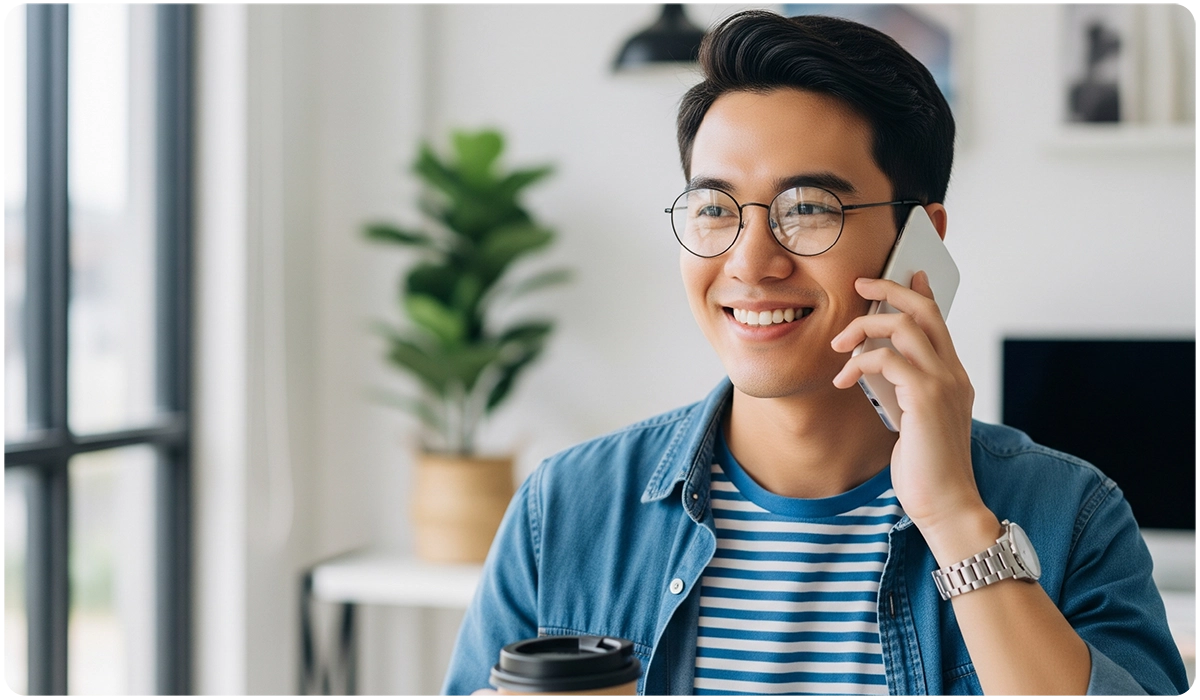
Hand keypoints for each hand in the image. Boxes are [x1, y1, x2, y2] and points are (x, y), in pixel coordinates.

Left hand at [830, 272, 995, 560]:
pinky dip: (860, 362)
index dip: (920, 292)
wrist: (948, 506)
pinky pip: (888, 359)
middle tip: (860, 284)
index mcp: (953, 377)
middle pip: (924, 311)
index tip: (904, 275)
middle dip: (890, 289)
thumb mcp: (914, 421)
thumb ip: (904, 392)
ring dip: (864, 327)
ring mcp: (942, 384)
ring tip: (839, 346)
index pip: (939, 321)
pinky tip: (844, 380)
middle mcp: (953, 374)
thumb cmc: (927, 469)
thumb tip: (878, 372)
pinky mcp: (926, 399)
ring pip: (904, 327)